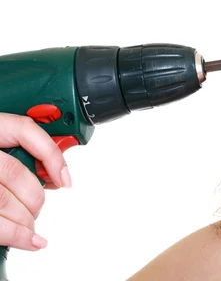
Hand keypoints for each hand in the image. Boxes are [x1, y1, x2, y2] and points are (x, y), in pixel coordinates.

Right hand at [0, 113, 70, 249]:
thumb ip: (22, 153)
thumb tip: (56, 176)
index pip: (23, 130)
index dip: (51, 156)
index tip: (65, 180)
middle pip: (14, 171)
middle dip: (34, 197)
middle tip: (37, 210)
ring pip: (2, 200)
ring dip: (24, 220)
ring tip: (29, 229)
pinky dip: (14, 236)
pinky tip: (27, 241)